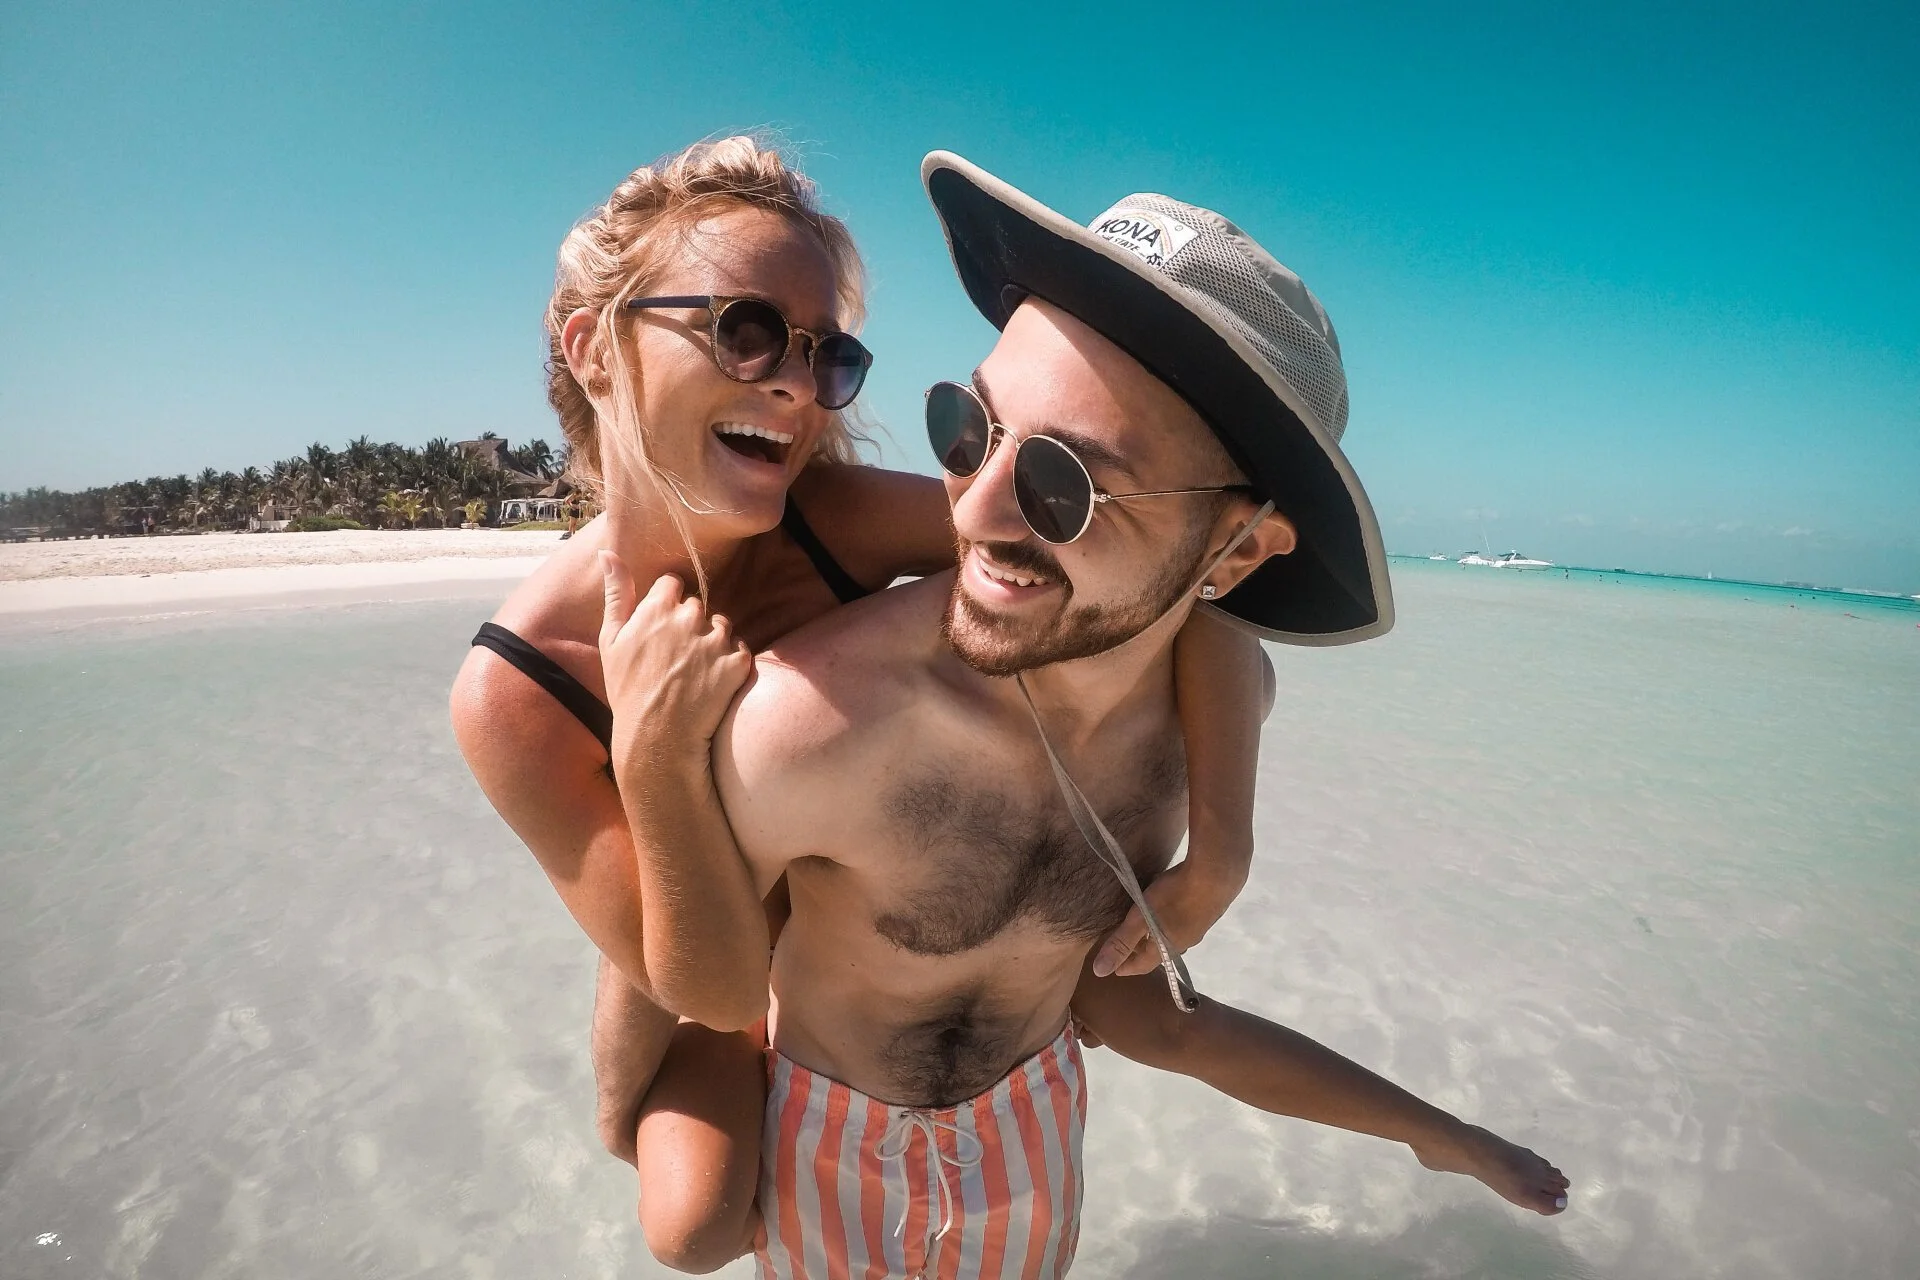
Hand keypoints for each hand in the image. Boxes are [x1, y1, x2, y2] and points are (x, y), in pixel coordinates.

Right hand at [598, 552, 753, 765]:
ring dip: (713, 643)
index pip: (673, 584)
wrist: (656, 739)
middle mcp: (688, 619)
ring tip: (695, 673)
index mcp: (656, 609)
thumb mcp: (610, 642)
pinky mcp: (737, 663)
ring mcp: (715, 641)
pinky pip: (740, 651)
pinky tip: (713, 684)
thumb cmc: (627, 691)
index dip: (668, 604)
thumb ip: (616, 594)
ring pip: (722, 626)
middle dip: (690, 624)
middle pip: (697, 606)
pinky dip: (731, 664)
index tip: (662, 627)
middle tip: (677, 658)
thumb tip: (608, 551)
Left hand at [1091, 858, 1239, 978]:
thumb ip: (1121, 942)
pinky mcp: (1206, 912)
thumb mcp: (1141, 918)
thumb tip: (1100, 972)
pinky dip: (1168, 924)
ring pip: (1171, 939)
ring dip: (1155, 938)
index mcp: (1166, 948)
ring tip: (1143, 929)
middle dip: (1140, 952)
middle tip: (1125, 947)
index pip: (1143, 965)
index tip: (1113, 968)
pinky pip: (1182, 924)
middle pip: (1158, 953)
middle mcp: (1184, 942)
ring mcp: (1198, 927)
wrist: (1217, 875)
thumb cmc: (1174, 896)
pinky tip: (1167, 911)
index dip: (1126, 967)